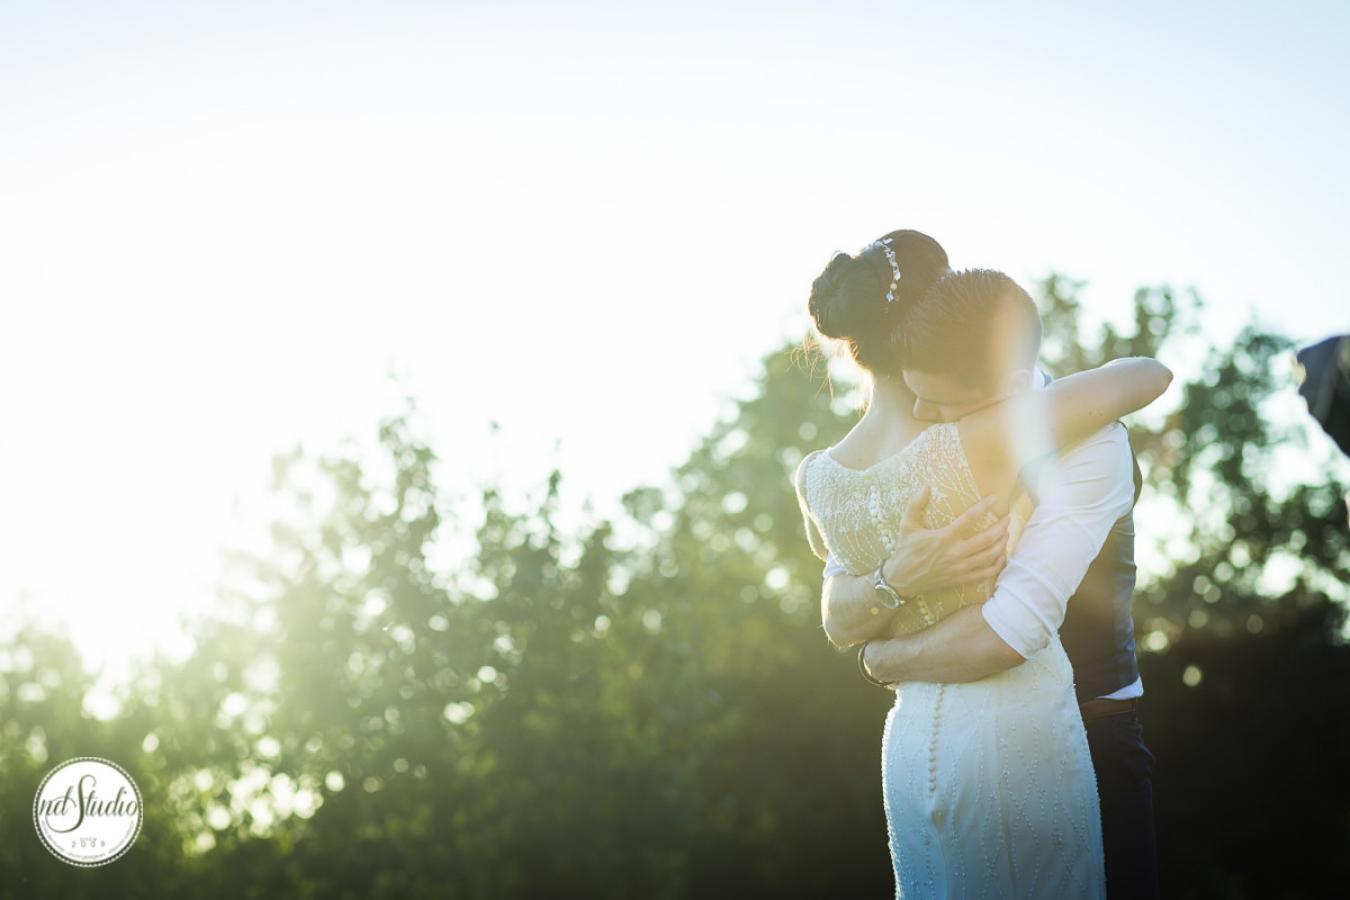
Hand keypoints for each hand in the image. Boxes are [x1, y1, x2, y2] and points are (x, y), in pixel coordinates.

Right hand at [880, 487, 1009, 595]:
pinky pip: (985, 573)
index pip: (969, 519)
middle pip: (986, 539)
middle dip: (1001, 527)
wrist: (901, 579)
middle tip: (1007, 518)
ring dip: (1002, 543)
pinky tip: (1002, 556)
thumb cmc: (905, 551)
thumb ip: (915, 505)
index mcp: (944, 537)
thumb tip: (925, 487)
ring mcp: (960, 568)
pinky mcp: (961, 579)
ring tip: (1007, 534)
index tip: (994, 499)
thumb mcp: (906, 526)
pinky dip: (997, 565)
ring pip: (989, 555)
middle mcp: (955, 553)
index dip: (984, 507)